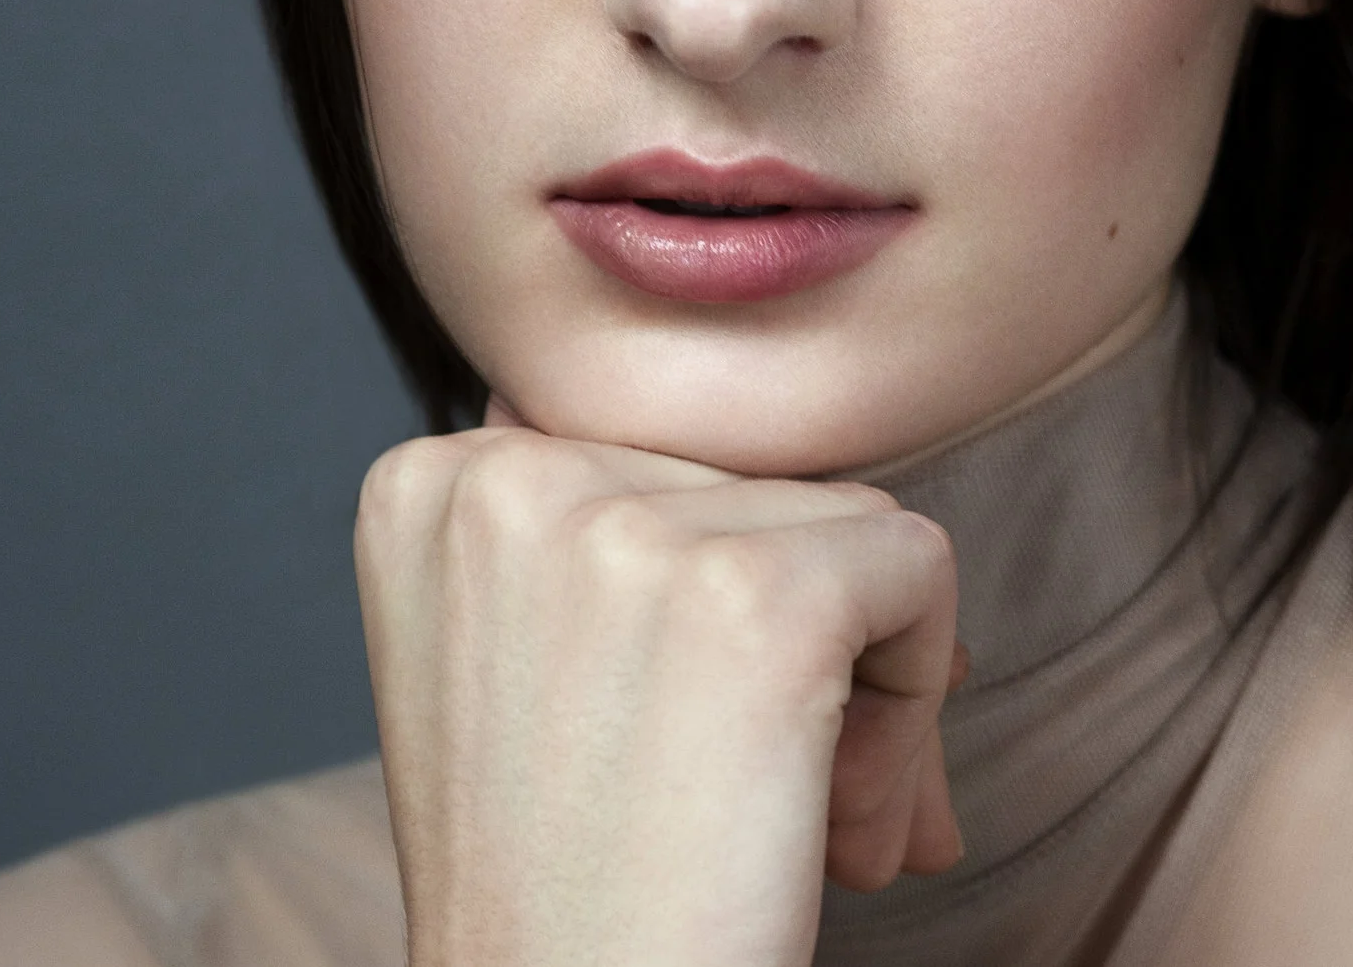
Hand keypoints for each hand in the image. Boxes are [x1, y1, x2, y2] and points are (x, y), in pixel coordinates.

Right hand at [354, 396, 963, 966]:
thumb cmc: (576, 892)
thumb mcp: (544, 670)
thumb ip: (643, 540)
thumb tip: (844, 511)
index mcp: (432, 482)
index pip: (668, 461)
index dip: (714, 602)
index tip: (681, 736)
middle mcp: (505, 477)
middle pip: (760, 485)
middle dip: (803, 648)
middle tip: (757, 806)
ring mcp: (624, 529)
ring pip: (849, 526)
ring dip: (862, 692)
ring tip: (790, 827)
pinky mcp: (754, 595)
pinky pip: (920, 566)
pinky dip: (917, 701)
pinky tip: (841, 833)